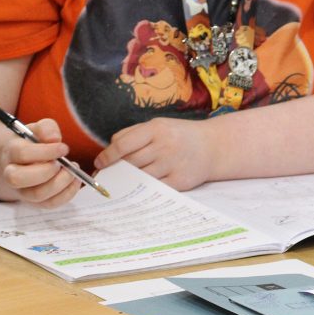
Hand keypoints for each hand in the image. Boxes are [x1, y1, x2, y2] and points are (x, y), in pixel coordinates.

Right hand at [0, 118, 81, 207]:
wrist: (24, 161)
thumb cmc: (34, 143)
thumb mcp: (39, 129)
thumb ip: (47, 129)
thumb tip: (54, 139)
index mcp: (11, 153)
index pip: (22, 154)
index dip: (46, 152)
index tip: (64, 148)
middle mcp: (12, 174)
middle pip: (18, 178)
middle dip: (46, 171)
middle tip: (62, 163)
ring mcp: (23, 191)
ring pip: (36, 195)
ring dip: (60, 183)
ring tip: (72, 171)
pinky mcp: (36, 201)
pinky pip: (50, 204)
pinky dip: (67, 193)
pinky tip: (75, 180)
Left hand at [96, 117, 214, 190]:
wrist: (214, 146)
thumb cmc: (179, 135)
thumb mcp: (158, 125)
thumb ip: (132, 134)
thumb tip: (108, 152)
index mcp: (156, 129)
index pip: (122, 145)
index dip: (107, 156)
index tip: (100, 164)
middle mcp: (165, 145)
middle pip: (129, 163)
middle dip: (116, 171)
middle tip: (108, 176)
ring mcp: (173, 164)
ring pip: (140, 177)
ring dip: (128, 181)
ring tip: (122, 182)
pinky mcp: (180, 180)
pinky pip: (154, 188)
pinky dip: (144, 189)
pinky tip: (140, 188)